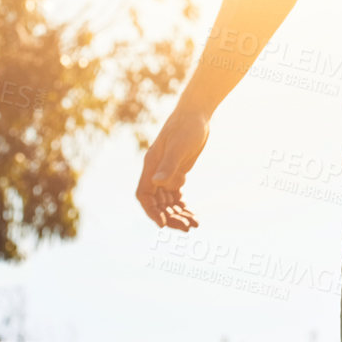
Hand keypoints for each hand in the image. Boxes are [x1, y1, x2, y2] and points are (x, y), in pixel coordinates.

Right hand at [136, 106, 209, 230]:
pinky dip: (183, 206)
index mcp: (151, 166)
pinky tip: (193, 216)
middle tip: (186, 228)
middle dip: (169, 217)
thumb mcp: (179, 147)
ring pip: (168, 201)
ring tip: (193, 225)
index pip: (144, 195)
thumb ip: (168, 166)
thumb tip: (157, 183)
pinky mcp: (177, 172)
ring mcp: (166, 173)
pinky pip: (177, 195)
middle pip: (157, 202)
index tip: (162, 224)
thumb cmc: (187, 127)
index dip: (151, 211)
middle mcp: (156, 172)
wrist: (197, 114)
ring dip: (178, 214)